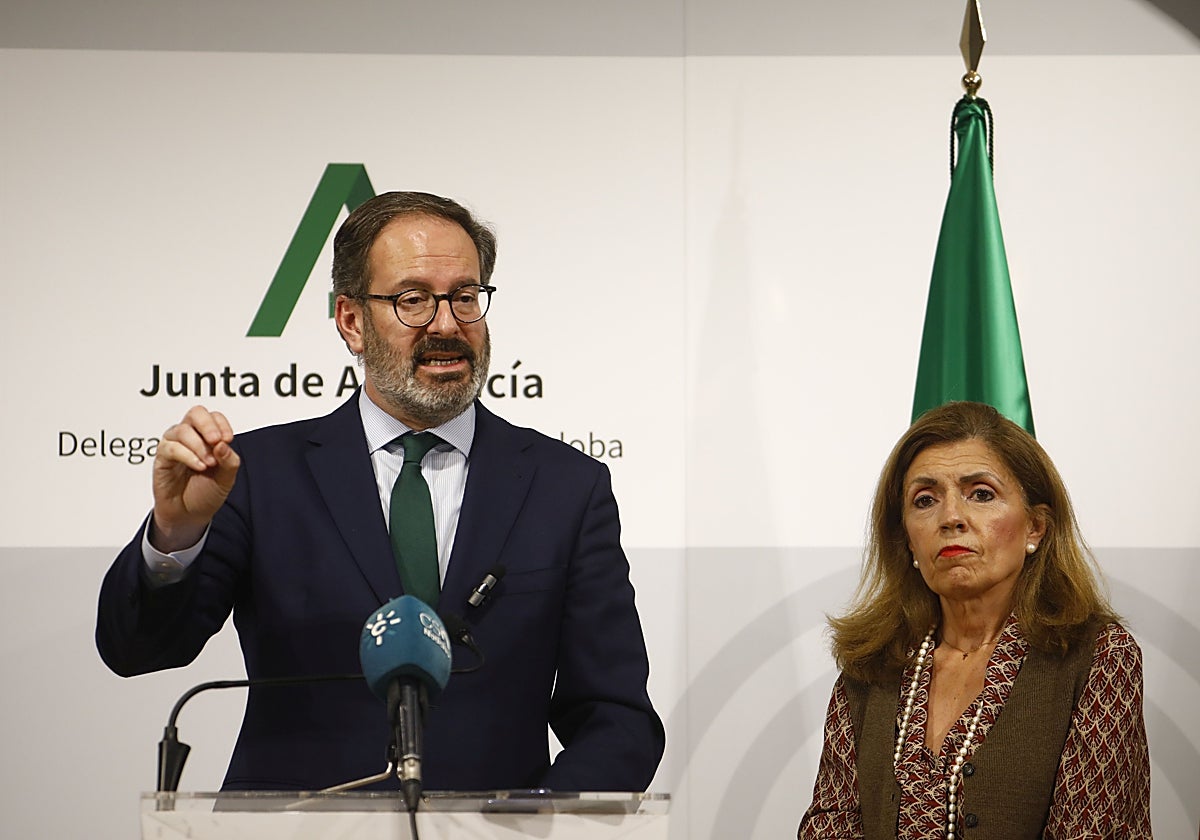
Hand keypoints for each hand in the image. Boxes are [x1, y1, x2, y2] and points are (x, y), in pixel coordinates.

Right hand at [150, 406, 240, 551]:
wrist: (189, 516)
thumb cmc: (206, 493)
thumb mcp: (227, 478)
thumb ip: (229, 460)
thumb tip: (222, 444)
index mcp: (207, 438)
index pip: (213, 416)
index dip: (221, 424)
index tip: (228, 439)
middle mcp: (190, 438)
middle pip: (195, 413)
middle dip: (208, 425)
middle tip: (216, 441)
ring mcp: (175, 446)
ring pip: (182, 430)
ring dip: (199, 446)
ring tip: (209, 463)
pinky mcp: (163, 459)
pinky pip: (171, 448)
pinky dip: (188, 456)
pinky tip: (199, 467)